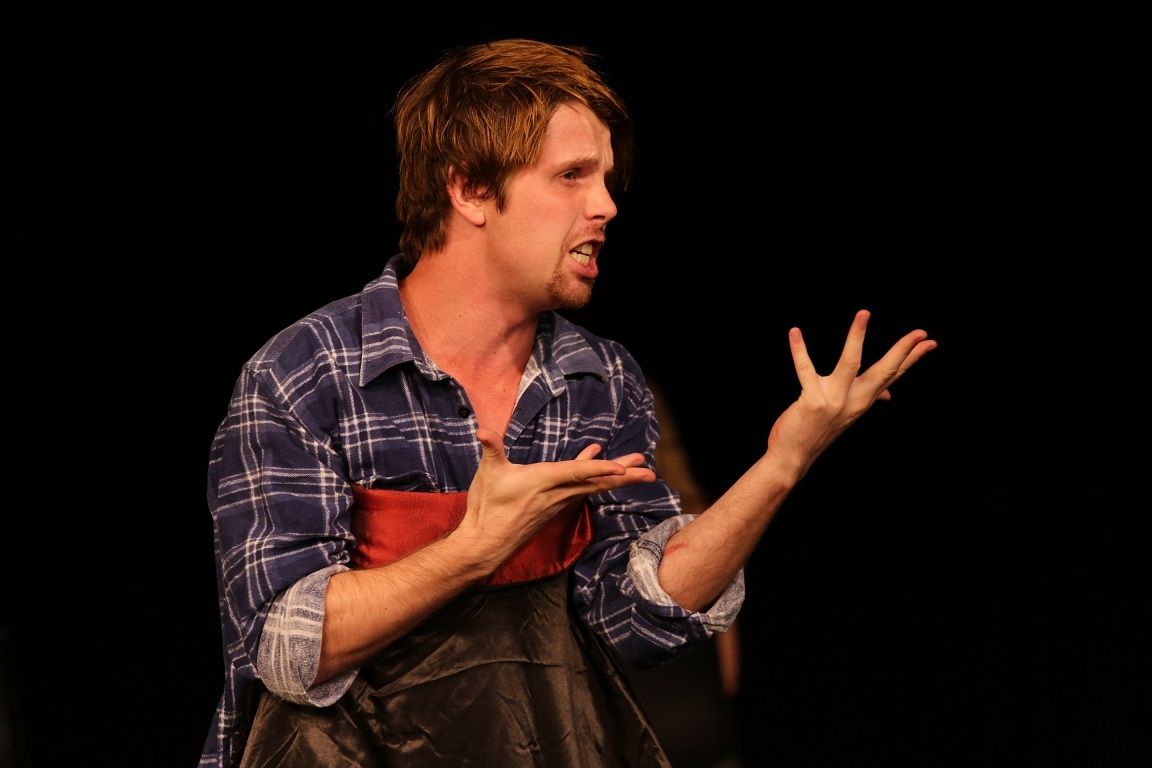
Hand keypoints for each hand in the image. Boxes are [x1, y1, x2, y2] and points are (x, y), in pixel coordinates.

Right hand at [458, 428, 655, 563]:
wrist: (487, 542)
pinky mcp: (555, 506)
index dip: (601, 468)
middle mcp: (557, 493)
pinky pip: (582, 490)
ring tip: (638, 466)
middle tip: (650, 471)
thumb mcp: (489, 474)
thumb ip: (491, 448)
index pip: (578, 473)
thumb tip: (483, 430)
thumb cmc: (487, 507)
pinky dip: (595, 476)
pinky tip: (599, 463)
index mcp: (543, 481)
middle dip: (624, 476)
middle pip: (597, 483)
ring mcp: (558, 501)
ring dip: (617, 476)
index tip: (624, 469)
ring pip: (593, 487)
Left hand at [767, 309, 936, 476]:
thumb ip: (867, 398)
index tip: (929, 342)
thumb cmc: (817, 430)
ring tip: (864, 313)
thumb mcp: (847, 414)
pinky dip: (799, 349)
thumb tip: (887, 394)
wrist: (794, 457)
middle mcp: (854, 401)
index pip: (893, 375)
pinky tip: (795, 332)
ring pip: (850, 363)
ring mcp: (835, 401)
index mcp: (863, 401)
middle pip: (884, 371)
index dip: (911, 358)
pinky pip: (805, 369)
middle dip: (903, 350)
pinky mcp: (812, 400)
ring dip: (857, 336)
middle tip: (920, 332)